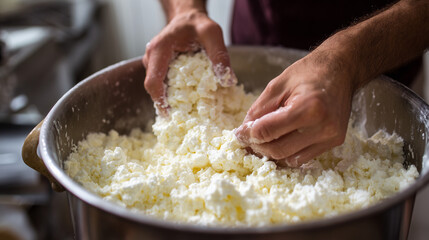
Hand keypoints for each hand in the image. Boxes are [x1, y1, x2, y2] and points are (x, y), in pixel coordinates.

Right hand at [143, 9, 235, 115]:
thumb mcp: (213, 33)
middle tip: (184, 118)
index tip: (171, 115)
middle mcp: (151, 57)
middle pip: (153, 87)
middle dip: (166, 103)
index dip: (160, 100)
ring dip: (170, 99)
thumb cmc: (197, 24)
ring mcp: (153, 63)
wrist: (187, 18)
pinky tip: (188, 100)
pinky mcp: (158, 68)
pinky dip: (173, 93)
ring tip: (188, 111)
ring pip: (158, 87)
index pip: (153, 81)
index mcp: (159, 50)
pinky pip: (163, 83)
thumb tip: (227, 80)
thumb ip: (220, 55)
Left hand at [235, 50, 354, 166]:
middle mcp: (322, 126)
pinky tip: (280, 141)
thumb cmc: (309, 72)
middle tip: (247, 139)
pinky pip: (303, 157)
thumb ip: (259, 110)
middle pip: (278, 149)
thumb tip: (244, 131)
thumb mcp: (277, 85)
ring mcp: (331, 137)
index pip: (268, 131)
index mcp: (308, 107)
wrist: (341, 70)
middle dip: (257, 146)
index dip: (248, 134)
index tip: (238, 134)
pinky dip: (287, 153)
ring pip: (290, 158)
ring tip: (262, 140)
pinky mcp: (335, 142)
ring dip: (271, 153)